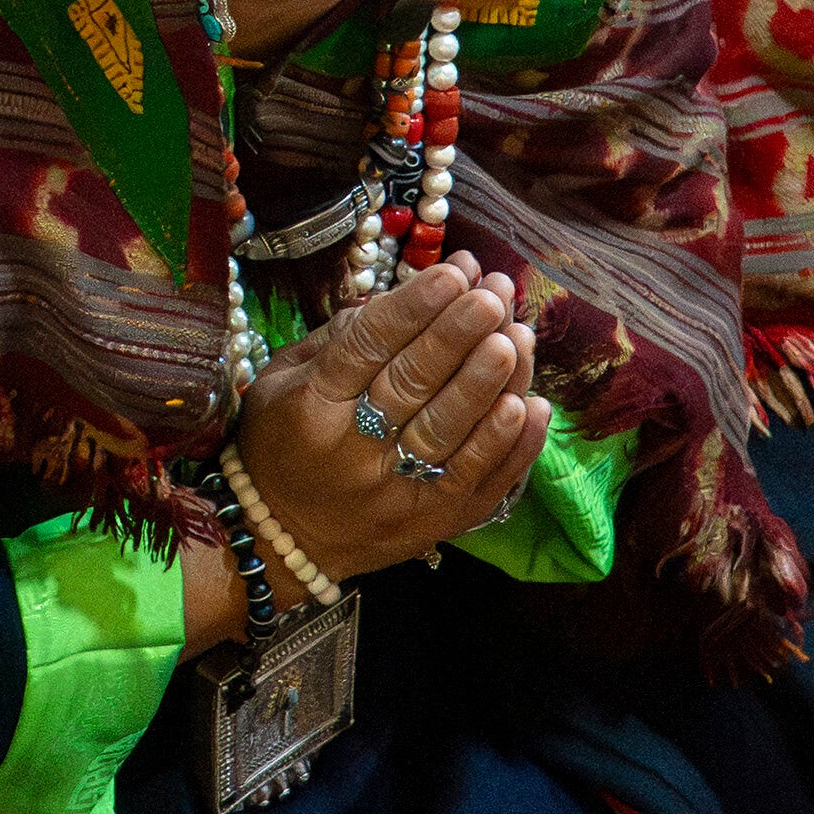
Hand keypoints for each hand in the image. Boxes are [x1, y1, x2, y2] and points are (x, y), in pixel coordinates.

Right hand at [231, 254, 543, 583]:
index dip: (412, 309)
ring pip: (449, 434)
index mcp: (311, 408)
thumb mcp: (281, 381)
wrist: (282, 540)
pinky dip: (510, 445)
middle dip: (457, 336)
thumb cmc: (281, 443)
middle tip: (493, 296)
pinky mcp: (429, 523)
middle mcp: (351, 452)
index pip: (366, 348)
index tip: (451, 273)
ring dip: (488, 383)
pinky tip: (533, 405)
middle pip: (412, 386)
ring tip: (518, 339)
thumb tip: (406, 295)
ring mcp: (394, 492)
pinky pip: (477, 483)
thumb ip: (336, 338)